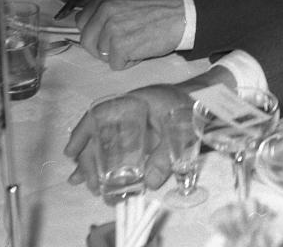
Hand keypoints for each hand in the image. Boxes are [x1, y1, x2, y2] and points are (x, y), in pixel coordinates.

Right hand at [64, 85, 190, 193]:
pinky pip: (120, 149)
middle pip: (100, 133)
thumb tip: (148, 182)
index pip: (101, 114)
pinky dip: (109, 163)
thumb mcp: (182, 129)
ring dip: (95, 163)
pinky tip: (100, 179)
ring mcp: (135, 124)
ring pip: (107, 142)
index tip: (71, 153)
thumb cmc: (194, 106)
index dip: (83, 133)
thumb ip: (166, 155)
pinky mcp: (142, 136)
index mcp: (136, 102)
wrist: (211, 99)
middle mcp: (130, 112)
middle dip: (88, 158)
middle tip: (87, 182)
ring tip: (86, 185)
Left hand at [76, 0, 186, 67]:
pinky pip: (115, 64)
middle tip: (124, 40)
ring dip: (118, 54)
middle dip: (102, 47)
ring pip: (100, 54)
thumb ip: (104, 10)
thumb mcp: (126, 1)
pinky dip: (129, 62)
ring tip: (136, 41)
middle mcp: (105, 8)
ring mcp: (112, 27)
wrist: (182, 17)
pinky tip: (142, 48)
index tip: (110, 31)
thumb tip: (84, 28)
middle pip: (86, 41)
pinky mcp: (120, 45)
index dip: (95, 31)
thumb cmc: (157, 12)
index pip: (81, 22)